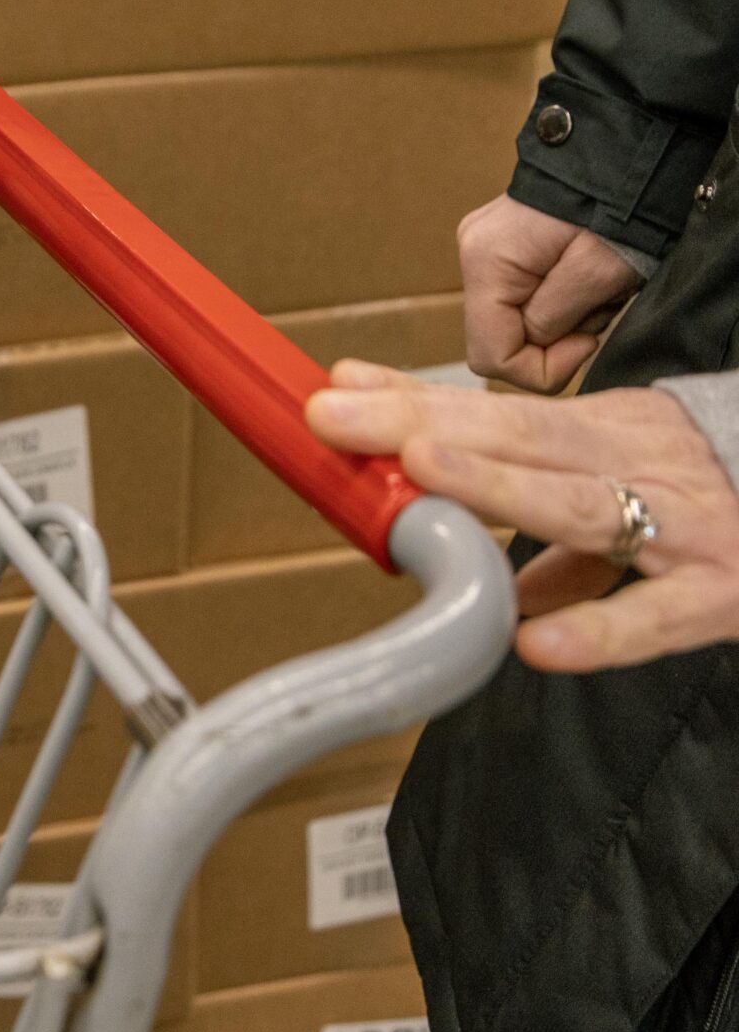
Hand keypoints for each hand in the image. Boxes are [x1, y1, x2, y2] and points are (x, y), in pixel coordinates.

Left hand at [308, 360, 738, 671]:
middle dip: (421, 424)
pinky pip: (657, 616)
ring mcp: (686, 530)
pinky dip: (598, 629)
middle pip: (520, 439)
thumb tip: (420, 509)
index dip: (412, 399)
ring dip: (499, 488)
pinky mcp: (725, 596)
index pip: (495, 411)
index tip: (333, 389)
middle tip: (335, 415)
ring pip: (582, 505)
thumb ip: (525, 489)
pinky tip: (536, 642)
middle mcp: (644, 465)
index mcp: (610, 433)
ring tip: (424, 473)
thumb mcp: (622, 471)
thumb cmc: (714, 492)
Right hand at [457, 196, 643, 392]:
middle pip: (498, 339)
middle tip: (595, 310)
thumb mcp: (597, 273)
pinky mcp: (497, 246)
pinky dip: (553, 301)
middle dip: (552, 340)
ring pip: (511, 320)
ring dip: (558, 319)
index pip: (490, 356)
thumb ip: (553, 321)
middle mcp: (471, 255)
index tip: (586, 343)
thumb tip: (535, 344)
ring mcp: (481, 249)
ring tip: (594, 287)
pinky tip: (579, 277)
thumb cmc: (616, 209)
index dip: (540, 368)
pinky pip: (517, 298)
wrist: (621, 156)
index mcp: (487, 264)